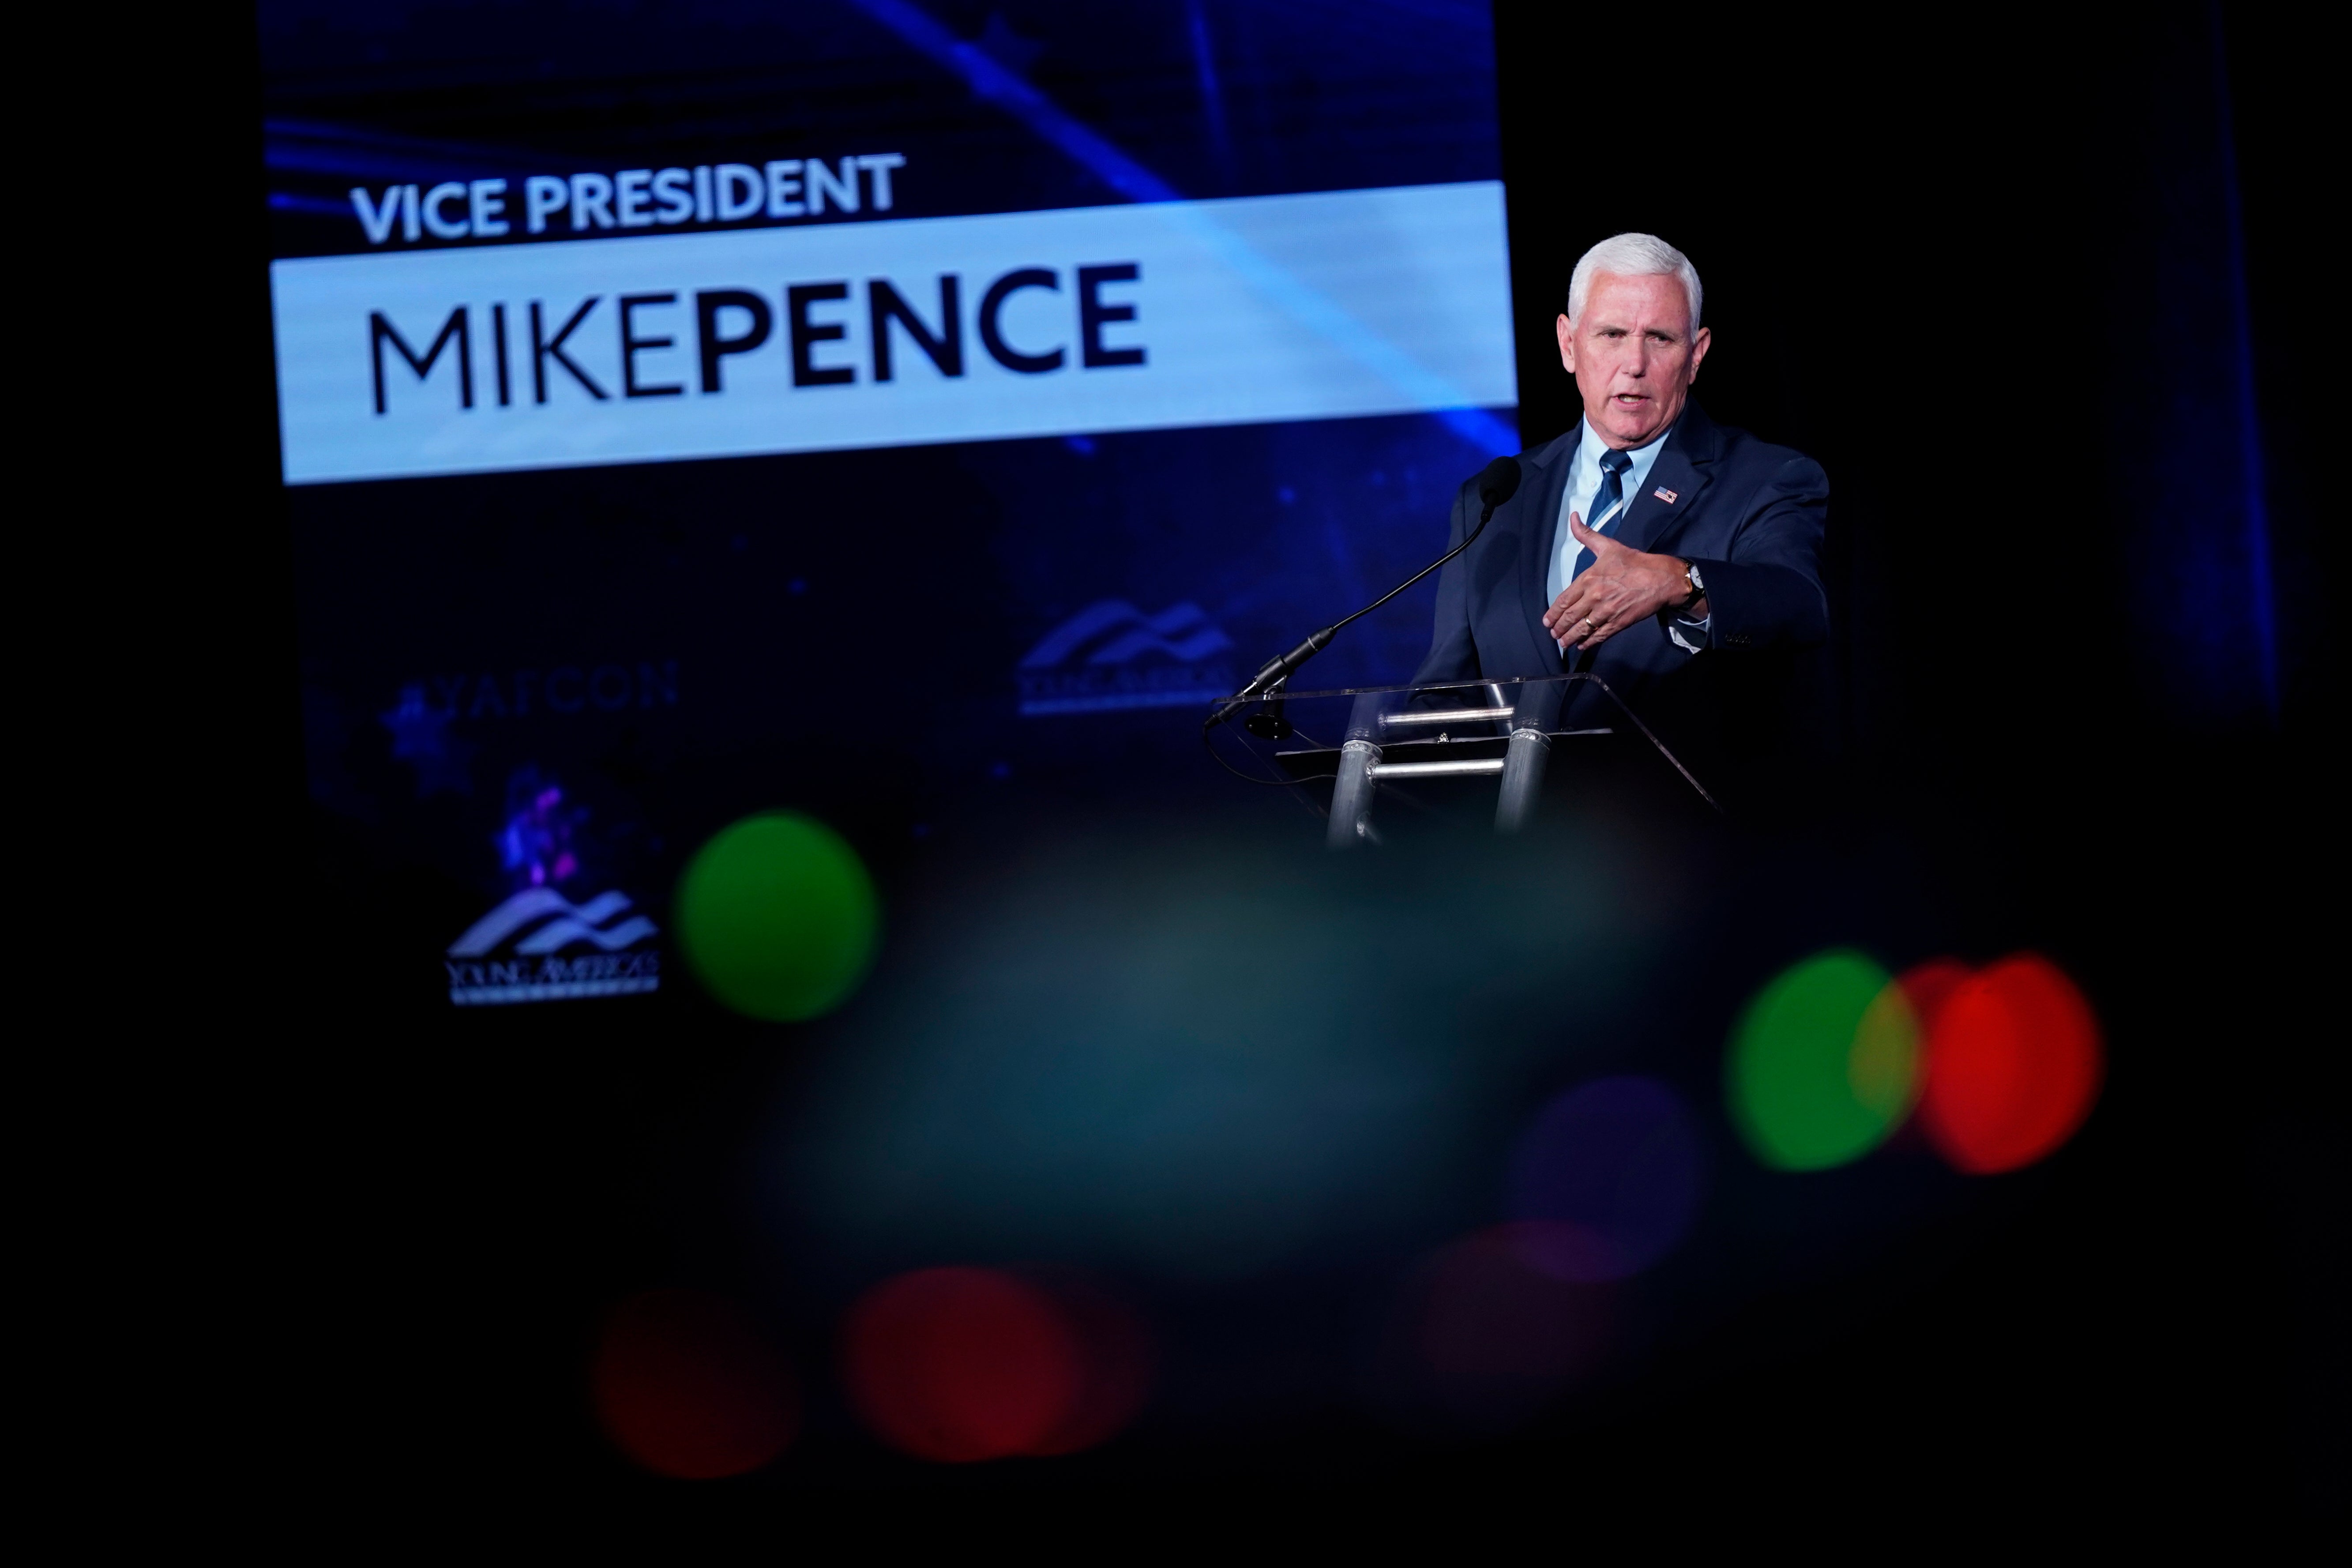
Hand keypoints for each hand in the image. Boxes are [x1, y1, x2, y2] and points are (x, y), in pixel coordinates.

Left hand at [1542, 513, 1696, 651]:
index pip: (1565, 600)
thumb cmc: (1634, 562)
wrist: (1661, 578)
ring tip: (1562, 642)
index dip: (1554, 613)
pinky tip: (1581, 645)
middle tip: (1553, 634)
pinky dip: (1587, 642)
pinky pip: (1598, 635)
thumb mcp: (1608, 545)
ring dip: (1569, 638)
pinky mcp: (1618, 623)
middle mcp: (1595, 597)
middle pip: (1570, 617)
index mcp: (1589, 579)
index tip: (1547, 621)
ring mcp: (1606, 612)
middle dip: (1559, 628)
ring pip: (1582, 629)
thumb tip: (1573, 517)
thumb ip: (1586, 535)